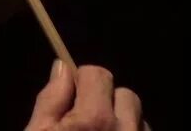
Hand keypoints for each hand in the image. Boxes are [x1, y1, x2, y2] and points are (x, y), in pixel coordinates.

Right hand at [26, 62, 149, 130]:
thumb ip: (50, 100)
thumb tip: (62, 68)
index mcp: (95, 119)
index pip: (98, 74)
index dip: (82, 81)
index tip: (72, 97)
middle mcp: (125, 130)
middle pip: (125, 95)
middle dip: (107, 102)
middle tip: (88, 122)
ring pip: (140, 119)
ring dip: (123, 123)